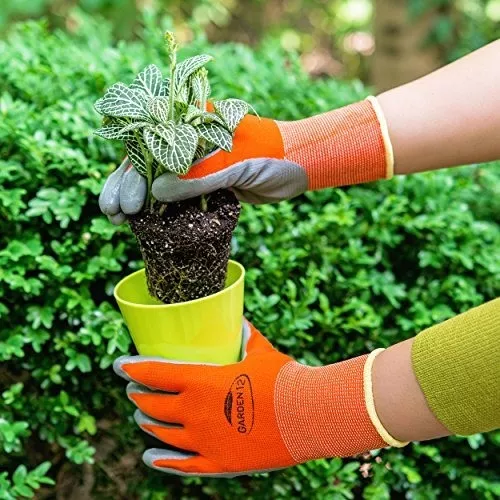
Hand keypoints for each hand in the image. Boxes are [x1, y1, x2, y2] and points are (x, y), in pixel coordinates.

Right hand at [100, 99, 389, 223]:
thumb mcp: (236, 165)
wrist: (301, 165)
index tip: (124, 200)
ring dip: (138, 200)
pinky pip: (176, 196)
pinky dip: (161, 209)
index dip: (130, 173)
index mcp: (192, 124)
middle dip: (127, 188)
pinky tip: (144, 223)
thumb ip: (199, 177)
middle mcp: (188, 142)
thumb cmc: (272, 156)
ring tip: (118, 221)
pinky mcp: (206, 184)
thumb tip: (155, 192)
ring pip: (158, 181)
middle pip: (147, 163)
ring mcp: (196, 164)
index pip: (149, 145)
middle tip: (115, 214)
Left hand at [114, 321, 388, 476]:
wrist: (308, 416)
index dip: (132, 368)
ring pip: (161, 434)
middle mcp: (194, 412)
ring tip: (142, 417)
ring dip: (147, 423)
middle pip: (151, 405)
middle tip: (135, 390)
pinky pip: (181, 466)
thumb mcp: (261, 352)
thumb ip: (246, 337)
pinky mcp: (217, 463)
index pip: (154, 372)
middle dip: (138, 395)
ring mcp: (203, 441)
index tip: (118, 366)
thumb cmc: (284, 379)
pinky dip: (161, 461)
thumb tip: (241, 324)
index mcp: (201, 381)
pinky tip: (150, 457)